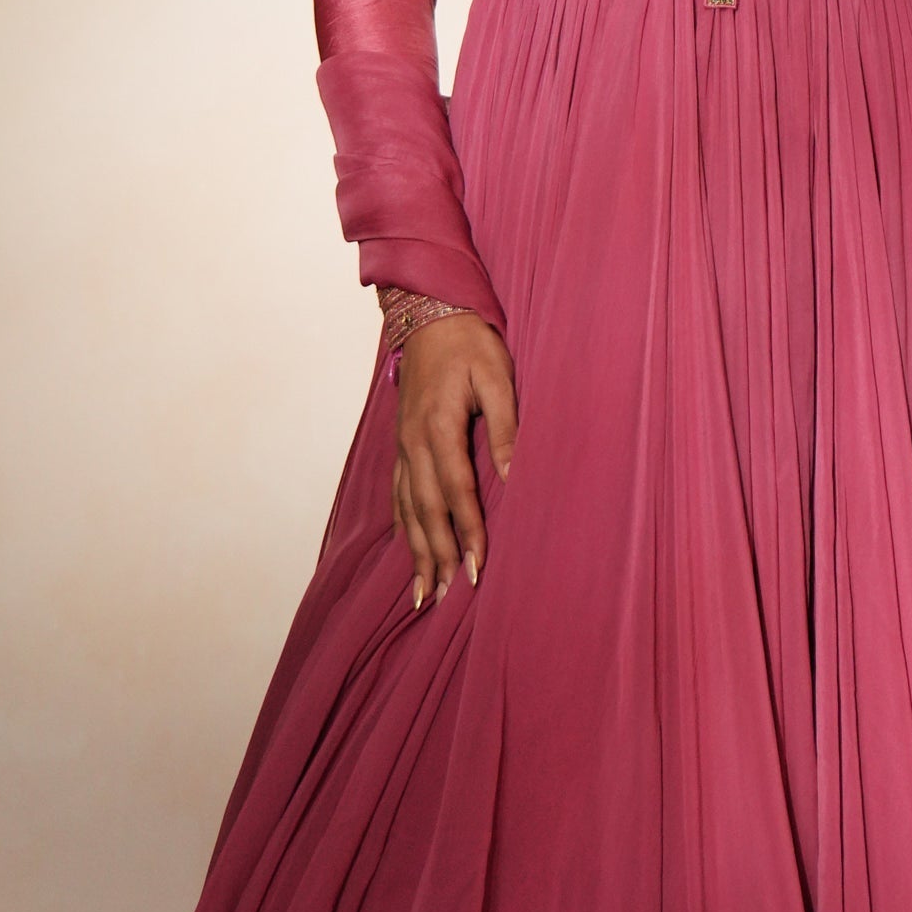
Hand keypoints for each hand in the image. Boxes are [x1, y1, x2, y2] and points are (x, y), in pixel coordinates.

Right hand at [392, 313, 518, 607]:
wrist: (428, 314)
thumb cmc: (468, 342)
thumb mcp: (497, 376)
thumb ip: (504, 426)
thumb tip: (513, 475)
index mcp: (439, 426)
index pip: (456, 491)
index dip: (468, 531)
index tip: (478, 566)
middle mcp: (413, 442)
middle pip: (425, 510)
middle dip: (437, 555)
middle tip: (446, 597)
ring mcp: (402, 445)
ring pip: (407, 508)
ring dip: (416, 551)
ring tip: (424, 591)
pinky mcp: (401, 443)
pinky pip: (397, 493)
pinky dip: (403, 526)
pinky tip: (409, 548)